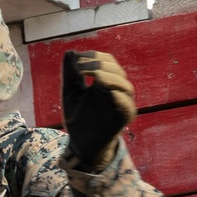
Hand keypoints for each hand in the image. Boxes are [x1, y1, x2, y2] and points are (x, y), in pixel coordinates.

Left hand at [62, 50, 136, 166]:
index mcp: (105, 81)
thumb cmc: (77, 119)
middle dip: (99, 64)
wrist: (80, 144)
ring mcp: (122, 103)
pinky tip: (107, 91)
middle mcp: (116, 90)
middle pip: (116, 69)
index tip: (77, 59)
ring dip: (108, 76)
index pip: (106, 61)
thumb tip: (70, 52)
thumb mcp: (70, 93)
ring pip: (123, 84)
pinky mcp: (124, 117)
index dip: (93, 56)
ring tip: (93, 75)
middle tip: (81, 67)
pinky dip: (119, 96)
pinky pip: (126, 104)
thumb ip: (70, 74)